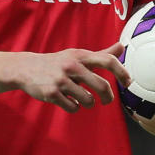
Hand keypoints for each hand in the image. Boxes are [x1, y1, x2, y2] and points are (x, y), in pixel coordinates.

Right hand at [12, 42, 130, 112]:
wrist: (26, 68)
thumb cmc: (58, 62)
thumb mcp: (77, 55)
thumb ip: (100, 54)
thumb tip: (122, 46)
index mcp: (80, 55)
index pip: (107, 60)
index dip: (122, 72)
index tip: (128, 82)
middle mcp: (72, 66)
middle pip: (101, 85)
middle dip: (107, 97)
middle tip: (106, 100)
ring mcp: (61, 80)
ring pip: (88, 100)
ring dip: (88, 103)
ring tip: (81, 98)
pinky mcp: (52, 93)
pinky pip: (73, 107)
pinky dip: (74, 107)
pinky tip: (69, 101)